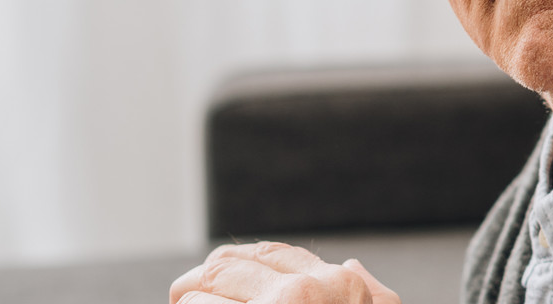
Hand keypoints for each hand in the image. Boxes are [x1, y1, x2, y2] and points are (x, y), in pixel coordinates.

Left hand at [169, 242, 400, 303]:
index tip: (213, 279)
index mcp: (340, 287)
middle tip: (182, 296)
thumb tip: (352, 266)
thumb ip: (370, 293)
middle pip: (229, 264)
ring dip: (189, 301)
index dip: (235, 265)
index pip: (271, 253)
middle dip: (200, 280)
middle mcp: (306, 294)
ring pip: (205, 287)